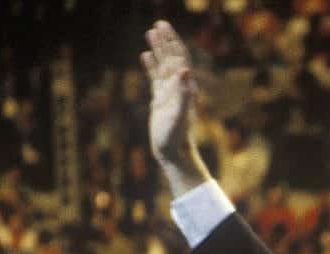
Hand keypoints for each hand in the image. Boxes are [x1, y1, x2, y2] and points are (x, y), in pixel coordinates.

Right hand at [141, 20, 208, 196]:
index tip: (164, 27)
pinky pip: (155, 78)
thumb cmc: (176, 136)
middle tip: (157, 24)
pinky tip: (145, 55)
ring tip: (150, 32)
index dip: (172, 42)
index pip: (179, 59)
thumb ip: (183, 93)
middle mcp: (178, 88)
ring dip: (157, 49)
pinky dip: (151, 65)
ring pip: (163, 65)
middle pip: (172, 58)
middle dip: (165, 41)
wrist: (172, 152)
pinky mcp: (160, 100)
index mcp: (185, 87)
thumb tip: (185, 69)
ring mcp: (169, 93)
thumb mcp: (179, 114)